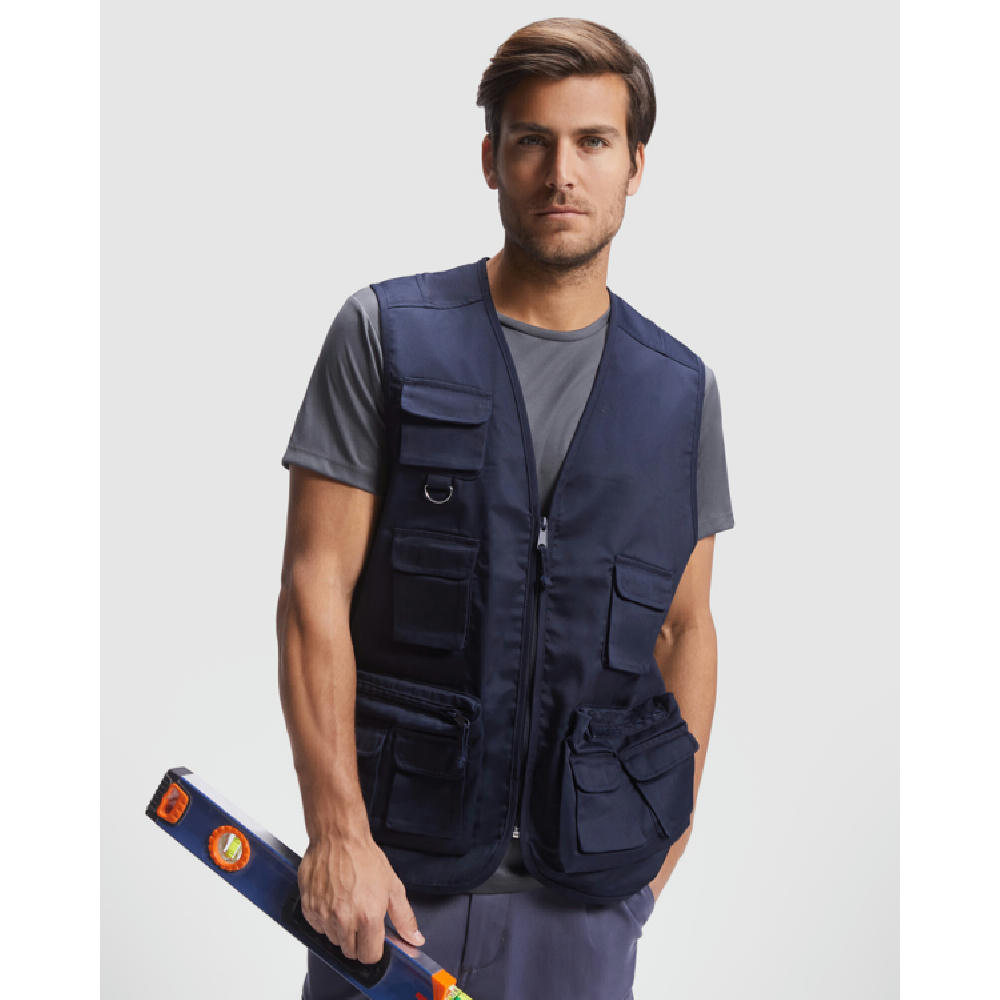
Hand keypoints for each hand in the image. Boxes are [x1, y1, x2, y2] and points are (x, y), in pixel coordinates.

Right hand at [298, 832, 423, 964]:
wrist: (337, 837)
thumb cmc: (365, 858)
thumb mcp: (393, 886)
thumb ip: (404, 917)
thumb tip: (415, 939)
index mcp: (368, 917)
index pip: (369, 957)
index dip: (374, 949)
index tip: (374, 939)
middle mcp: (344, 920)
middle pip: (350, 952)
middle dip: (358, 940)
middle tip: (360, 917)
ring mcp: (324, 916)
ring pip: (333, 940)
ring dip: (340, 930)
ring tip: (346, 904)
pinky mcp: (308, 909)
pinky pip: (317, 928)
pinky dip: (325, 920)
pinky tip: (332, 900)